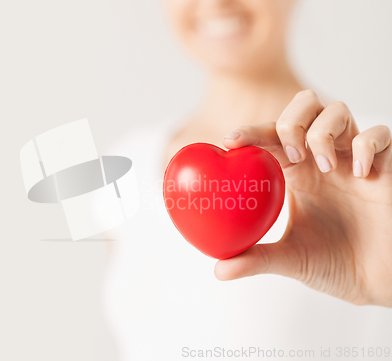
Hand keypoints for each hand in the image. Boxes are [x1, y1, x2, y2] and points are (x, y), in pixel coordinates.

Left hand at [215, 90, 391, 306]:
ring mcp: (353, 159)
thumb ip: (256, 259)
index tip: (230, 141)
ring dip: (323, 132)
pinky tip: (361, 175)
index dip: (251, 133)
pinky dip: (367, 146)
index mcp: (297, 173)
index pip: (271, 139)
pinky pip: (381, 135)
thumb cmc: (334, 264)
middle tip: (291, 155)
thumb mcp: (290, 259)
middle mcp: (322, 159)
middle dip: (290, 121)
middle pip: (303, 107)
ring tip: (324, 167)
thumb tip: (219, 271)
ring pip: (336, 111)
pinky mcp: (387, 167)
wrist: (376, 280)